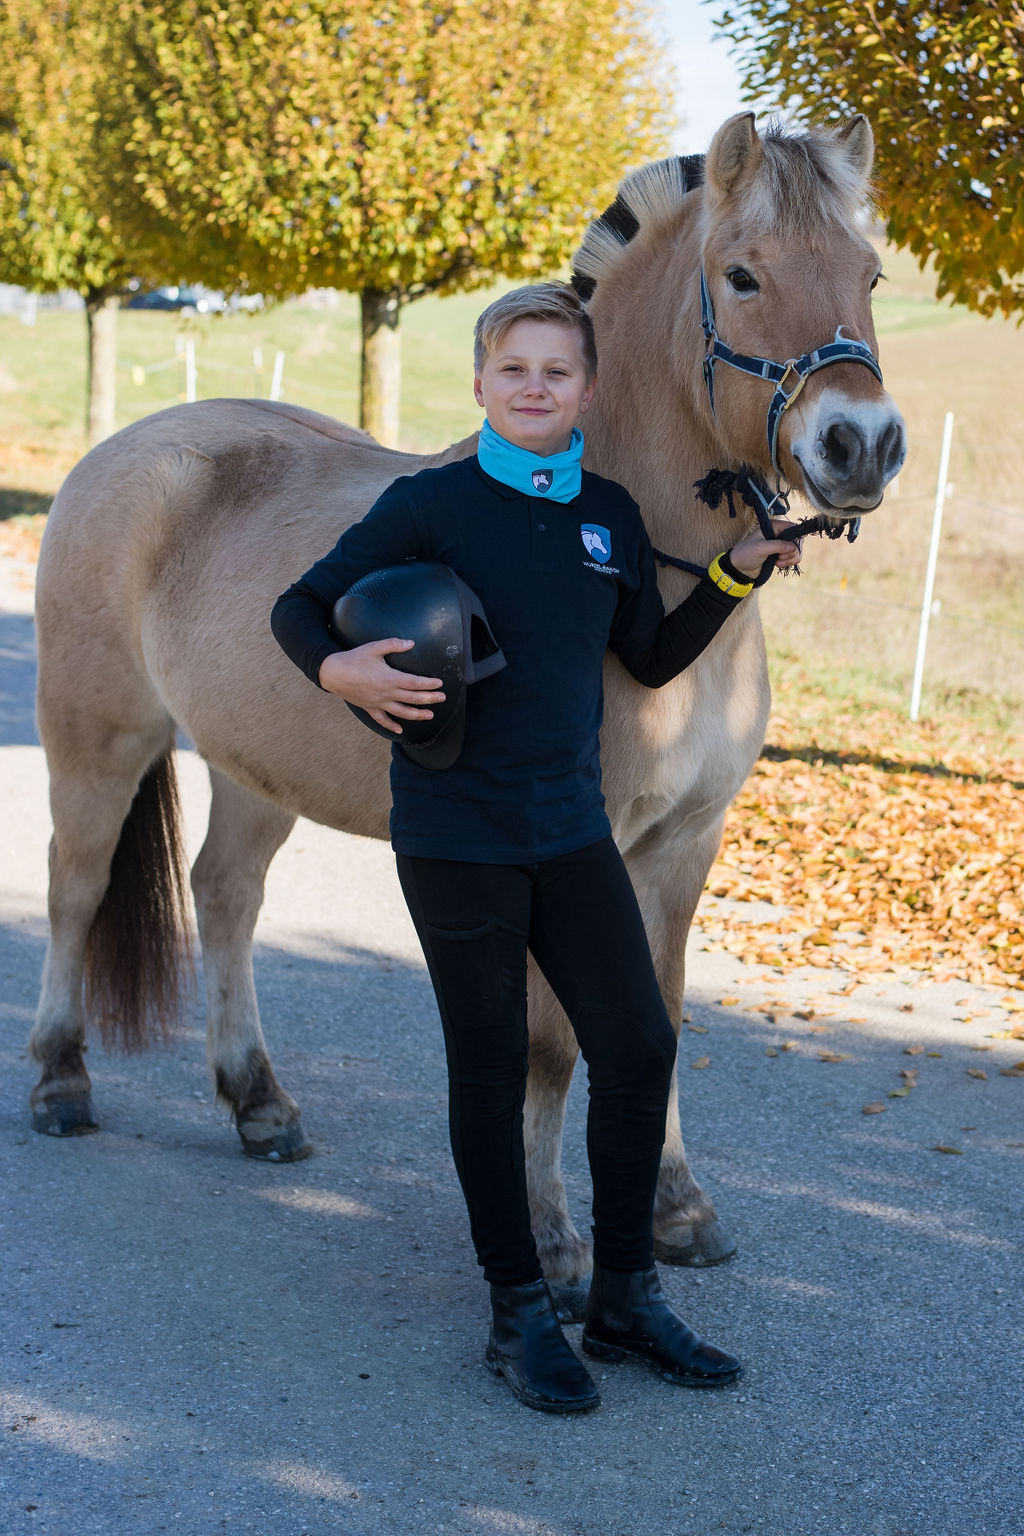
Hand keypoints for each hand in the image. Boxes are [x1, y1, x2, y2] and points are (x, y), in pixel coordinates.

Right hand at [318, 639, 444, 733]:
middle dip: (429, 699)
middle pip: (413, 698)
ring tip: (430, 715)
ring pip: (402, 712)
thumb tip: (411, 643)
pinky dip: (391, 726)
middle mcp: (387, 693)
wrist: (333, 673)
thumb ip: (393, 645)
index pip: (415, 683)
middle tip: (442, 698)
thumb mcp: (374, 648)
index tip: (439, 684)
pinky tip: (400, 730)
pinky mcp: (370, 708)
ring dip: (417, 715)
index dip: (429, 684)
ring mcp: (379, 703)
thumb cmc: (354, 659)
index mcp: (390, 678)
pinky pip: (382, 720)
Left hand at [728, 518, 801, 578]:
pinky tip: (778, 564)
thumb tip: (794, 546)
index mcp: (773, 526)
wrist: (739, 568)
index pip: (793, 527)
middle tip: (780, 557)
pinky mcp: (781, 555)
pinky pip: (793, 557)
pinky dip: (789, 562)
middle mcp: (778, 534)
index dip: (795, 538)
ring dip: (790, 558)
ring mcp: (780, 545)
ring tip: (778, 562)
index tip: (790, 548)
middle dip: (792, 551)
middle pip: (797, 540)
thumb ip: (778, 546)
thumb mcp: (761, 548)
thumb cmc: (746, 554)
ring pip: (796, 550)